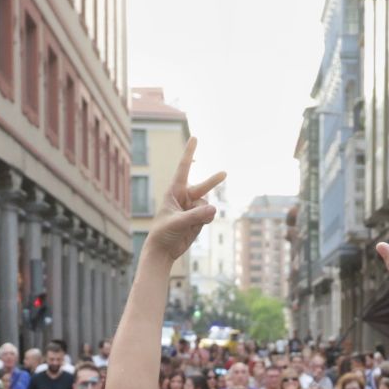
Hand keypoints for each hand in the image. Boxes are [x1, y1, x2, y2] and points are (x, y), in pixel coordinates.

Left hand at [144, 138, 226, 261]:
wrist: (163, 250)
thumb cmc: (163, 233)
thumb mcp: (177, 223)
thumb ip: (196, 216)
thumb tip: (214, 209)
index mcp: (173, 192)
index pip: (183, 169)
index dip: (189, 153)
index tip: (195, 137)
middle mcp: (184, 197)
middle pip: (202, 186)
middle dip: (213, 181)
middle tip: (225, 173)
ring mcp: (192, 208)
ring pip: (207, 204)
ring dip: (204, 213)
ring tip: (194, 223)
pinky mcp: (198, 218)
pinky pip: (209, 214)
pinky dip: (206, 219)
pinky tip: (198, 226)